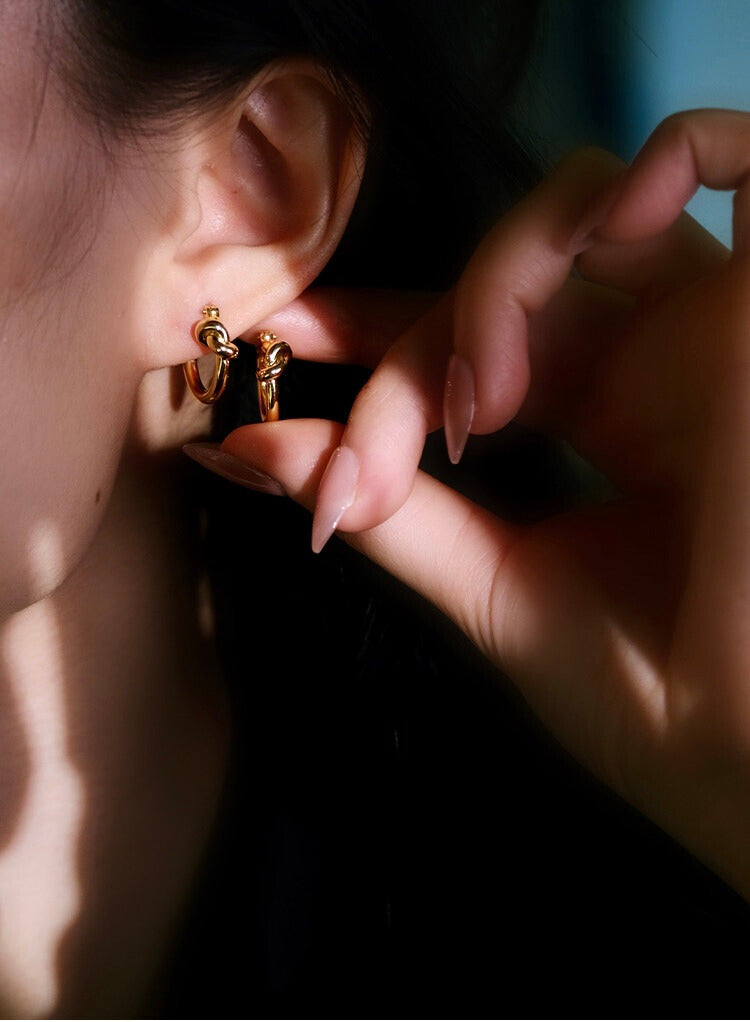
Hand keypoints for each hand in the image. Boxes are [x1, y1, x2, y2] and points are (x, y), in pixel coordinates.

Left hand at [222, 109, 749, 900]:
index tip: (281, 339)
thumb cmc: (644, 694)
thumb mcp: (496, 589)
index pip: (472, 336)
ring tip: (481, 394)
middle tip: (373, 460)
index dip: (374, 323)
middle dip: (410, 341)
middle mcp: (650, 356)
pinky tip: (607, 229)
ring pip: (580, 210)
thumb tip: (253, 450)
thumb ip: (393, 510)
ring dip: (501, 275)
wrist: (749, 757)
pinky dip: (664, 157)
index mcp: (605, 414)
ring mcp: (707, 323)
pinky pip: (727, 154)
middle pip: (500, 279)